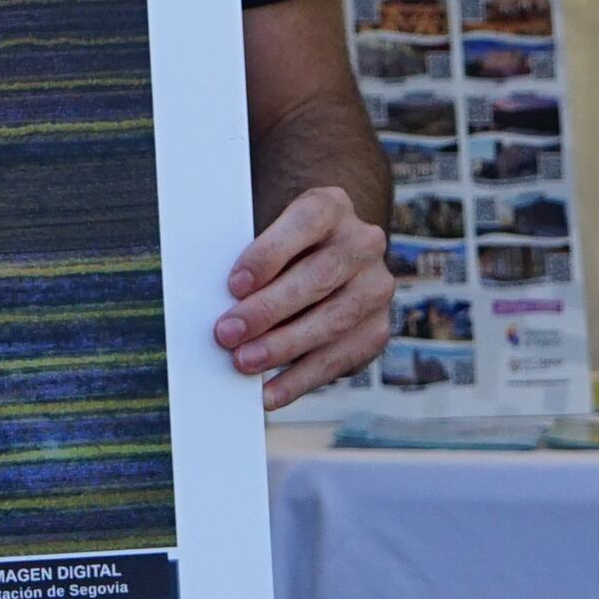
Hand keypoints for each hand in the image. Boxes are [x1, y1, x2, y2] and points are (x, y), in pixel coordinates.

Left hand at [218, 184, 392, 406]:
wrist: (330, 260)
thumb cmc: (284, 252)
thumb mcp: (270, 238)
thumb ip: (253, 263)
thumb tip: (221, 306)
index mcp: (331, 207)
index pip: (306, 222)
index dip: (270, 253)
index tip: (235, 284)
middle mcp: (364, 242)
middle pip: (318, 276)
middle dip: (268, 309)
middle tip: (227, 333)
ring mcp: (377, 286)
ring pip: (332, 320)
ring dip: (283, 346)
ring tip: (244, 363)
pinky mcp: (377, 330)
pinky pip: (340, 358)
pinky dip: (301, 379)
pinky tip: (270, 392)